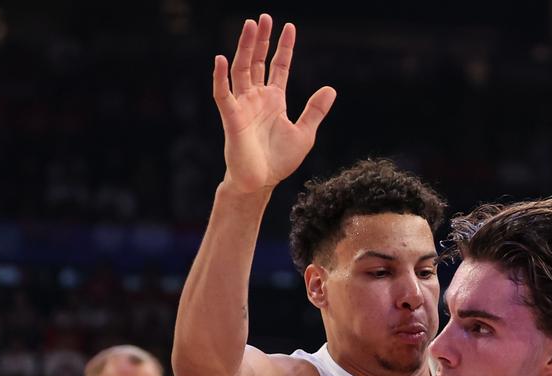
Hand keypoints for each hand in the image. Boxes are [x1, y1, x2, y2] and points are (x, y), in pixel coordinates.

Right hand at [212, 14, 336, 193]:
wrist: (261, 182)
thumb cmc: (279, 161)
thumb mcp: (304, 133)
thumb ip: (315, 110)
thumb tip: (331, 88)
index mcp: (274, 100)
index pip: (278, 66)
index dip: (283, 47)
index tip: (289, 26)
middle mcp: (257, 98)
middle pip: (256, 61)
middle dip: (261, 39)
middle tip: (263, 17)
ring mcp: (243, 105)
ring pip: (240, 69)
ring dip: (244, 47)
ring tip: (249, 26)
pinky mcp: (231, 117)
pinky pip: (223, 93)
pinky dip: (220, 76)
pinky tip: (221, 58)